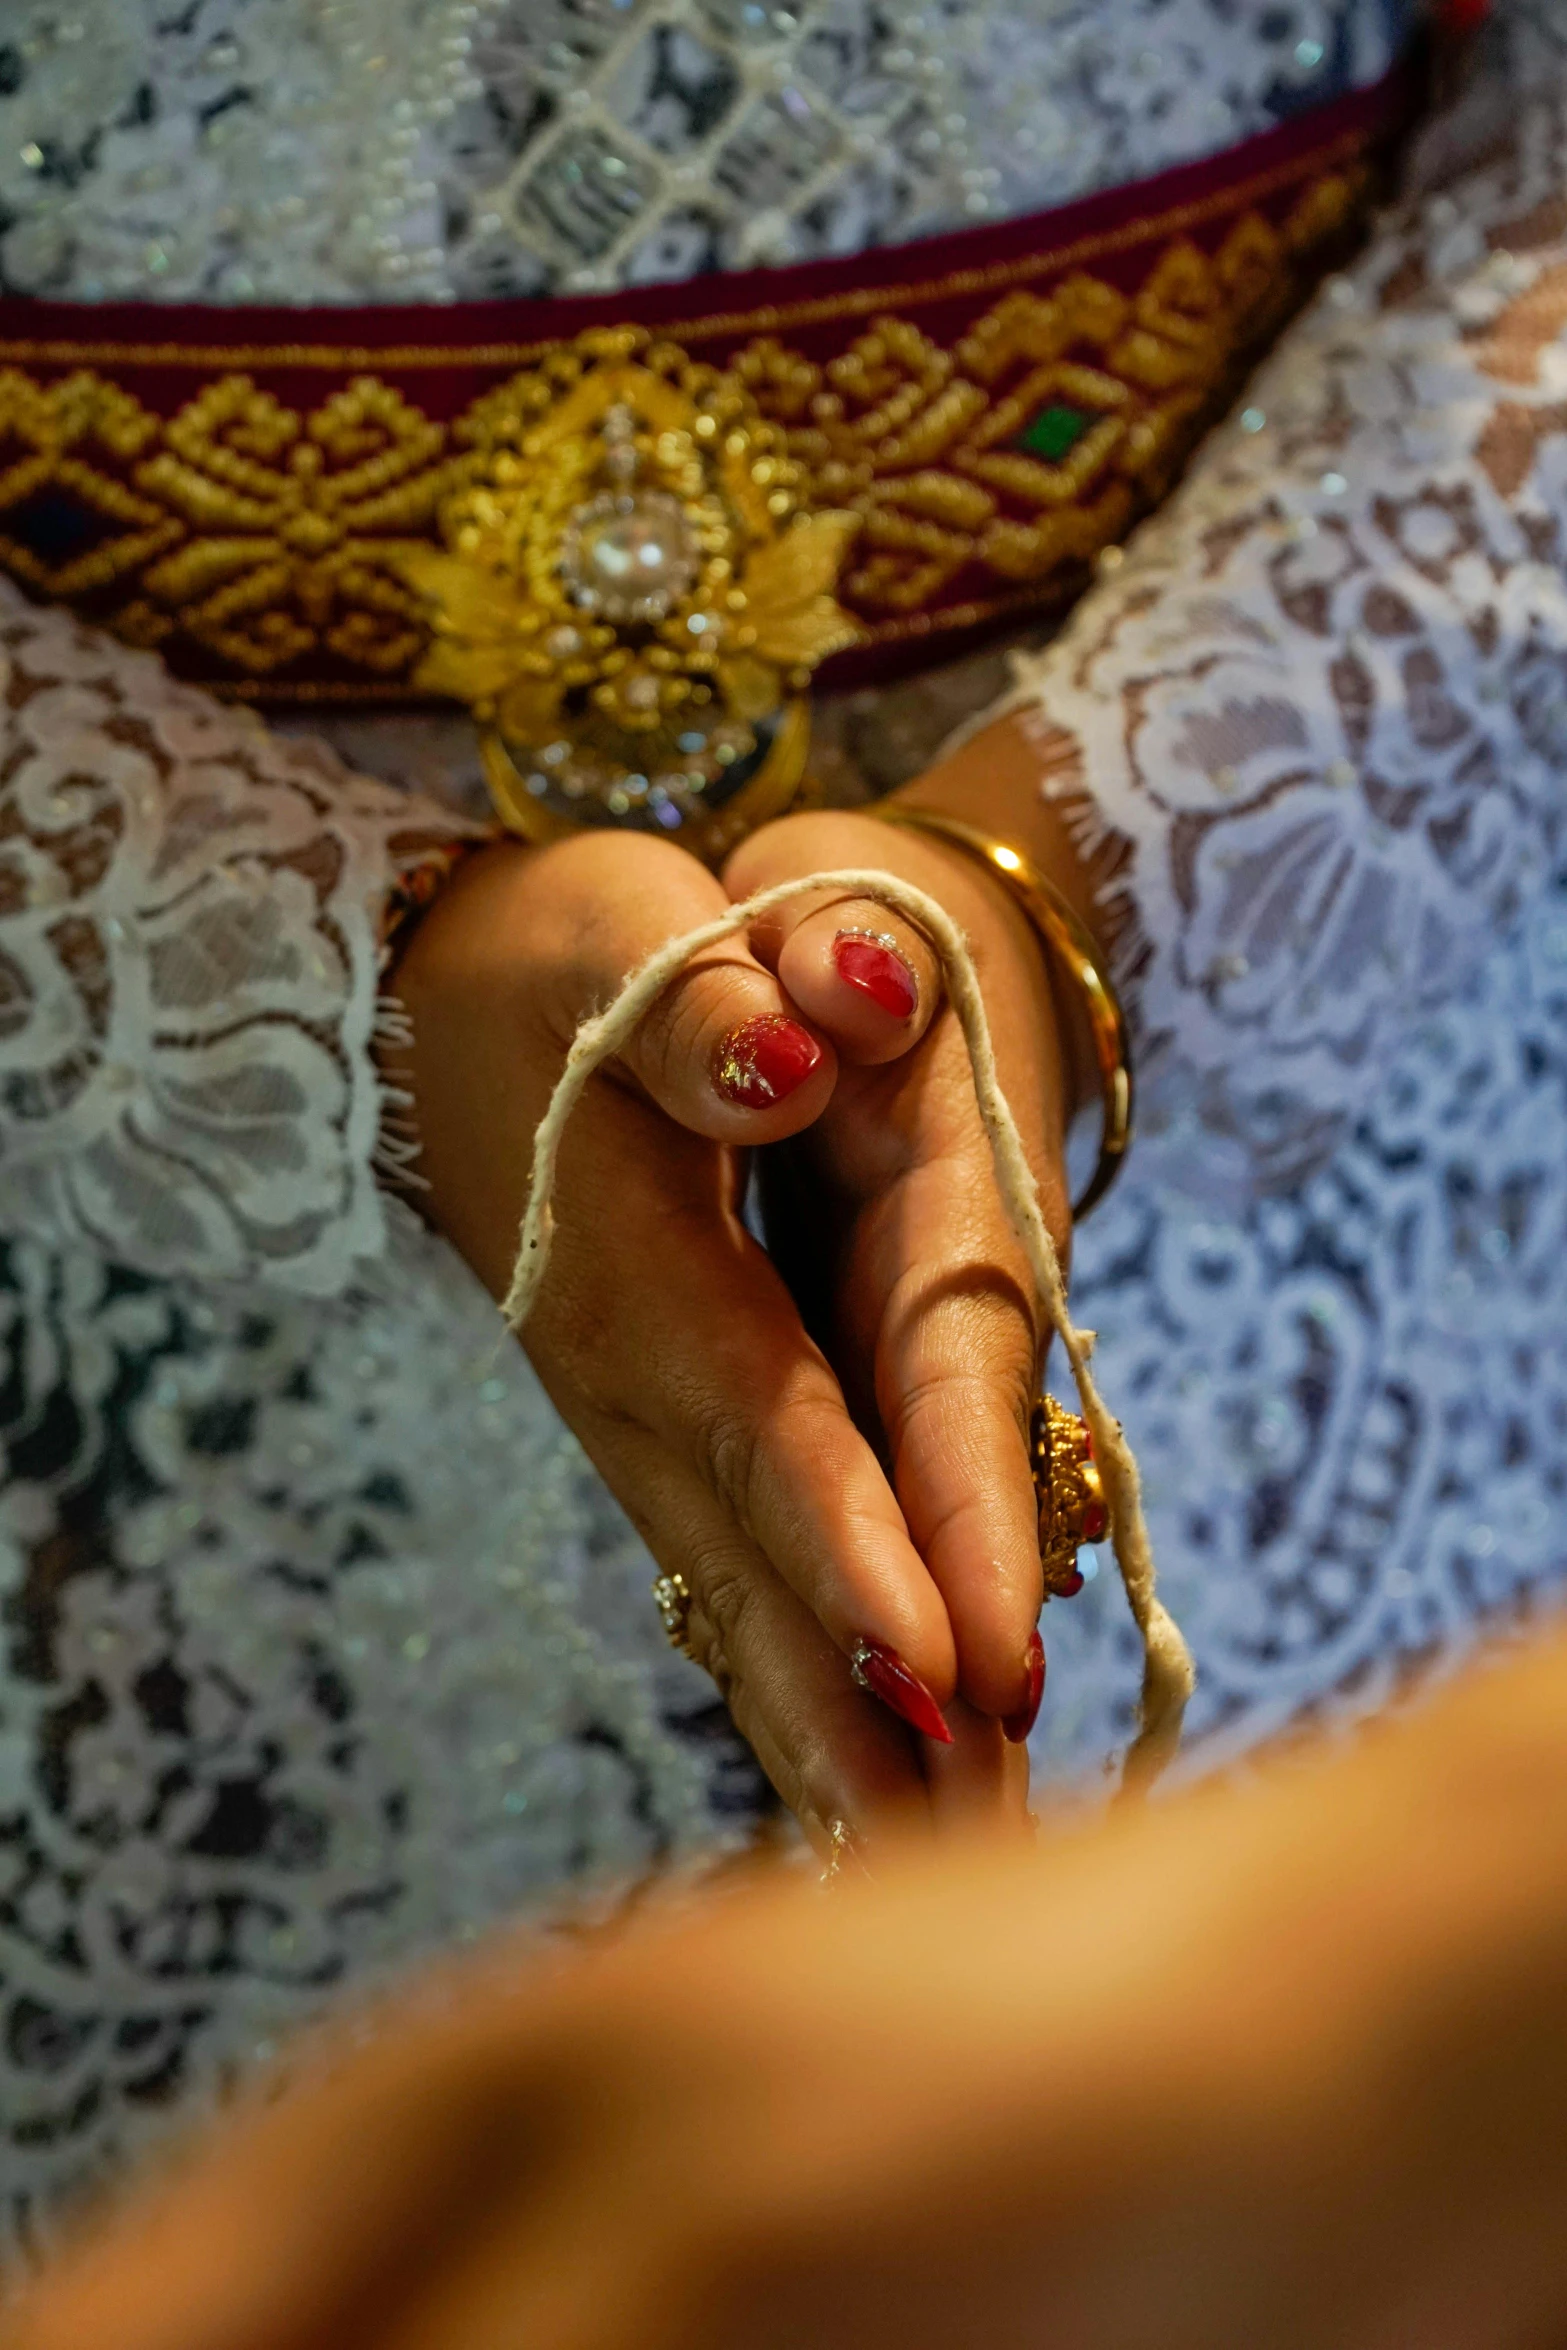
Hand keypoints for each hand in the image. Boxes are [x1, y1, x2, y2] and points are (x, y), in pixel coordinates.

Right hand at [381, 829, 1032, 1849]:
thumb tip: (796, 1047)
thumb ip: (701, 1002)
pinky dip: (803, 1682)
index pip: (774, 1418)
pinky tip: (860, 1773)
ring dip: (836, 1732)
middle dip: (862, 1708)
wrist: (440, 1010)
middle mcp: (643, 1382)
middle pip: (762, 1563)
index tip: (951, 1675)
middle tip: (973, 1854)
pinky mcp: (671, 1434)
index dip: (859, 1539)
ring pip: (747, 1599)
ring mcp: (650, 1426)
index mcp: (645, 1270)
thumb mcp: (616, 933)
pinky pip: (742, 1581)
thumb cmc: (558, 964)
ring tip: (945, 1857)